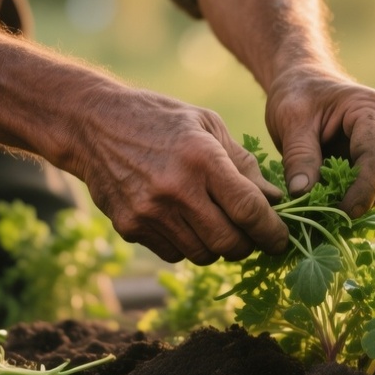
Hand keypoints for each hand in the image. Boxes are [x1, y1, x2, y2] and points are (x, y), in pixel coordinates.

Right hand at [65, 86, 288, 264]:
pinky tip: (181, 219)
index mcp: (202, 158)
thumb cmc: (161, 120)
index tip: (281, 239)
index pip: (248, 210)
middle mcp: (176, 189)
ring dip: (216, 246)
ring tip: (213, 222)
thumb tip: (275, 201)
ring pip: (202, 254)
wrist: (93, 125)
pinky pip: (173, 253)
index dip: (272, 231)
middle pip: (229, 242)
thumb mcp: (208, 126)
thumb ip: (243, 165)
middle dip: (247, 245)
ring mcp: (150, 212)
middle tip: (250, 235)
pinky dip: (186, 244)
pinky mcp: (130, 227)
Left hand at [264, 67, 374, 217]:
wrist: (300, 82)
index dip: (362, 190)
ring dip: (357, 202)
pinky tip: (326, 203)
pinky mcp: (368, 160)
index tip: (342, 212)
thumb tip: (303, 194)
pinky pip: (368, 187)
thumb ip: (299, 156)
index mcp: (370, 111)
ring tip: (324, 209)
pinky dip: (350, 199)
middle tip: (327, 214)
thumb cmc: (297, 92)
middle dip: (362, 200)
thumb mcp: (291, 119)